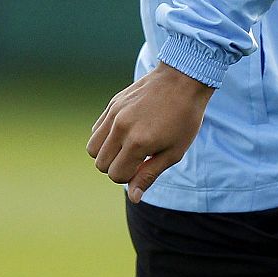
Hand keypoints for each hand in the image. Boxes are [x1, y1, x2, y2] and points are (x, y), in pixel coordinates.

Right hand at [88, 63, 213, 201]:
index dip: (129, 177)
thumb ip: (150, 174)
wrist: (184, 78)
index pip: (116, 175)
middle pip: (100, 164)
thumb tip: (134, 198)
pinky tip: (125, 132)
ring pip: (92, 148)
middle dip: (117, 167)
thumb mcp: (175, 151)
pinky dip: (105, 137)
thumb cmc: (185, 117)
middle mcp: (121, 128)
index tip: (144, 166)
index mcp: (138, 142)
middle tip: (138, 157)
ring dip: (106, 154)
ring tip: (128, 146)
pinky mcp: (112, 104)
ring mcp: (114, 114)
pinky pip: (96, 130)